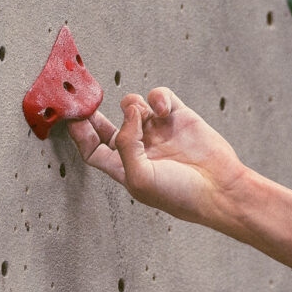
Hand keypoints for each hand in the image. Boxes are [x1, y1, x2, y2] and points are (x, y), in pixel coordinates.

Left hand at [68, 88, 246, 229]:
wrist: (221, 189)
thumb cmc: (181, 195)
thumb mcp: (140, 178)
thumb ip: (125, 145)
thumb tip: (128, 113)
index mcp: (125, 169)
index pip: (93, 149)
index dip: (80, 134)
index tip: (71, 117)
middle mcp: (140, 149)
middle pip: (106, 126)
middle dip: (94, 112)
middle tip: (85, 98)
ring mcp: (159, 132)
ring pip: (132, 105)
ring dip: (132, 105)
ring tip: (145, 116)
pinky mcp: (178, 117)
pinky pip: (159, 97)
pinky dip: (157, 98)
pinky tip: (162, 110)